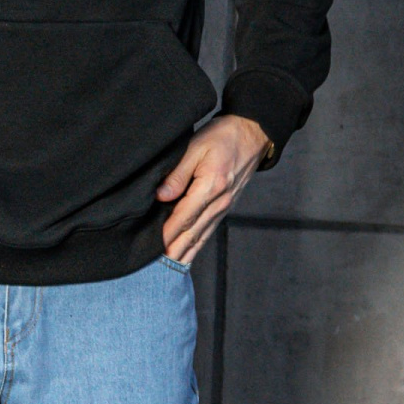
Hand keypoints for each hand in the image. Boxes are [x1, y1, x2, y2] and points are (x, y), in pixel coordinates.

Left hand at [156, 114, 269, 265]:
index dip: (166, 235)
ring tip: (167, 269)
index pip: (182, 217)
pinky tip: (187, 254)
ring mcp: (224, 206)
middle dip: (173, 252)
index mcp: (210, 187)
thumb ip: (178, 174)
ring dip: (184, 253)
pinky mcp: (226, 206)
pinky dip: (196, 246)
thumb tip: (162, 197)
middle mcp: (219, 202)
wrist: (252, 133)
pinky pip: (209, 231)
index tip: (151, 249)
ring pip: (201, 237)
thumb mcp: (195, 147)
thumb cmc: (222, 136)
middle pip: (191, 234)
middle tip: (154, 268)